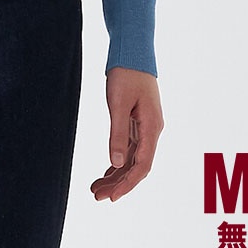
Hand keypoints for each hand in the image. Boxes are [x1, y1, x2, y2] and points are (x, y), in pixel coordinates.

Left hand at [91, 66, 162, 201]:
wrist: (133, 51)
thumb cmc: (126, 73)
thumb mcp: (118, 103)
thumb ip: (117, 133)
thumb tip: (116, 163)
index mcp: (151, 127)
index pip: (142, 165)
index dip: (127, 183)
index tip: (111, 196)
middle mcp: (152, 130)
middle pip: (137, 166)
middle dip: (118, 183)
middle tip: (96, 195)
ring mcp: (145, 126)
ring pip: (132, 158)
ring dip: (116, 174)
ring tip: (96, 187)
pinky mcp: (138, 121)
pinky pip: (130, 148)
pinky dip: (118, 160)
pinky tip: (107, 170)